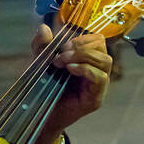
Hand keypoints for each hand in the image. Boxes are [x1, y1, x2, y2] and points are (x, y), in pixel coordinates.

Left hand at [29, 22, 111, 143]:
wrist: (39, 115)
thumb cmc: (42, 90)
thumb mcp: (40, 63)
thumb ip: (42, 46)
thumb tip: (43, 27)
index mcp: (87, 60)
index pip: (97, 40)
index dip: (82, 38)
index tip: (62, 45)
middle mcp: (96, 71)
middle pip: (102, 48)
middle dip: (81, 47)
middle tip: (61, 55)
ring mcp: (98, 86)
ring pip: (105, 61)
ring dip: (83, 56)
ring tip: (63, 62)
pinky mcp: (96, 98)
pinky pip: (101, 78)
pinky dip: (86, 69)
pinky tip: (70, 70)